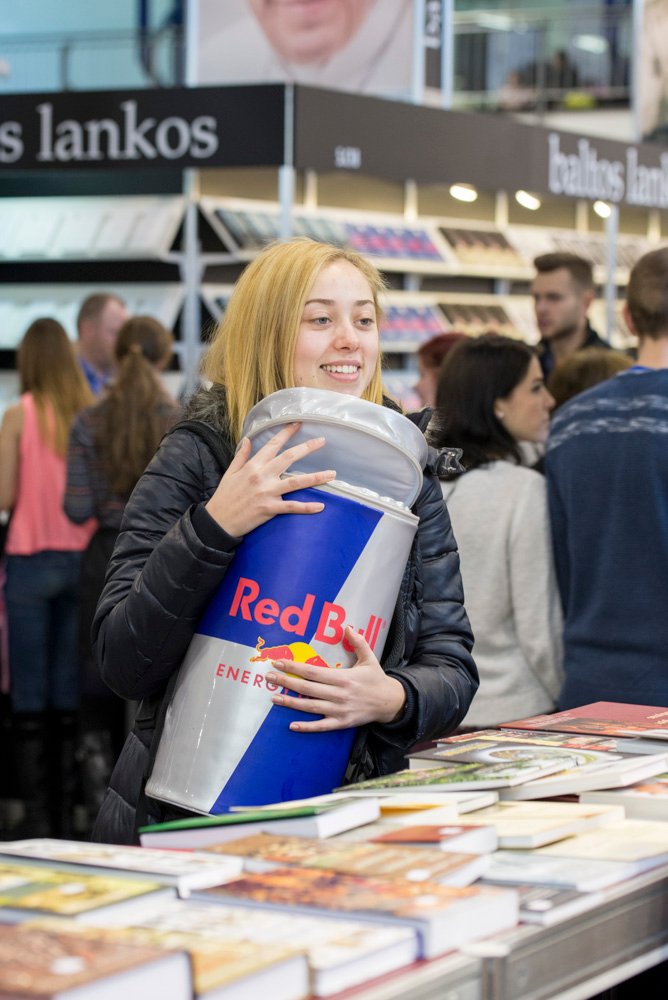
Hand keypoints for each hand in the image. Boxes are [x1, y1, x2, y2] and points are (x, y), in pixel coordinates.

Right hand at [205, 423, 335, 536]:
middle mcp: (262, 476)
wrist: (218, 522)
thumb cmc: (224, 497)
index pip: (273, 445)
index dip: (286, 433)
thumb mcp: (230, 472)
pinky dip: (307, 507)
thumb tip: (248, 439)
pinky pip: (292, 507)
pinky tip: (320, 506)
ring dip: (316, 477)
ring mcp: (267, 492)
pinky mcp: (269, 508)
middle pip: (289, 458)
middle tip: (322, 441)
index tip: (298, 424)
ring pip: (296, 482)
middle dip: (307, 448)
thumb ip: (241, 456)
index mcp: (253, 466)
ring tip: (332, 474)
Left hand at [265, 627, 406, 731]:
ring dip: (291, 703)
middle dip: (286, 682)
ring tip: (273, 697)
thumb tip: (347, 627)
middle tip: (268, 677)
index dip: (294, 667)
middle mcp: (339, 694)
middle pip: (307, 688)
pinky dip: (307, 727)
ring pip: (310, 707)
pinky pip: (321, 726)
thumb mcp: (369, 658)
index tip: (278, 662)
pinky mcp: (342, 723)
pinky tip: (292, 725)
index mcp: (343, 677)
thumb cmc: (377, 679)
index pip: (313, 672)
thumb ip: (358, 642)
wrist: (391, 703)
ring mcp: (339, 710)